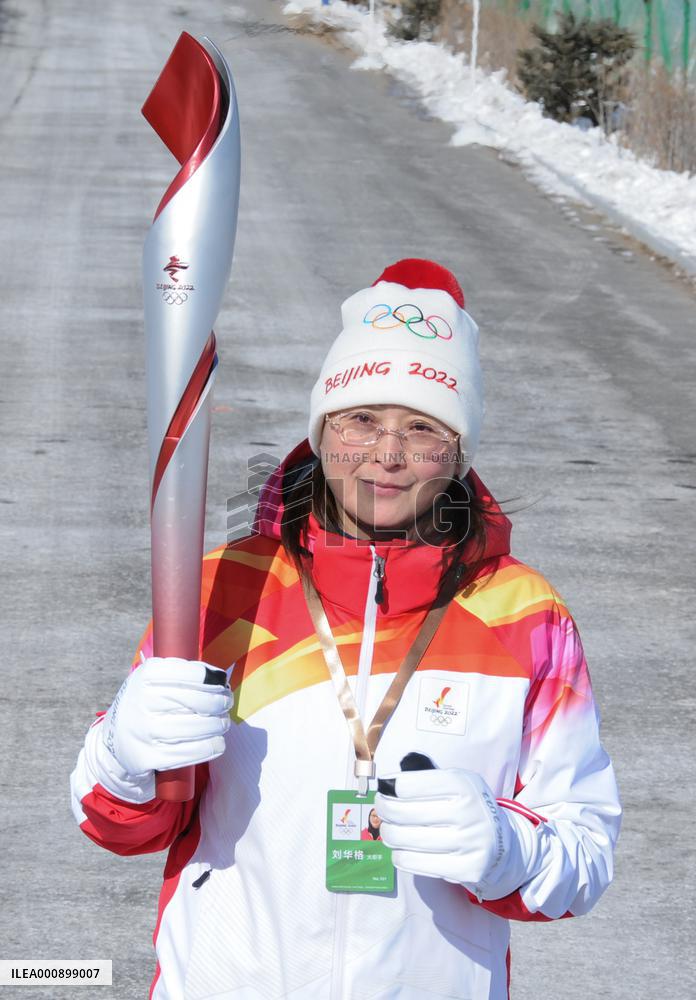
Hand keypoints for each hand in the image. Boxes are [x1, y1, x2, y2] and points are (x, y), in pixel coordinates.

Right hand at [101, 657, 231, 777]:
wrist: (115, 742)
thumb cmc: (145, 705)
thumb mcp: (152, 680)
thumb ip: (180, 672)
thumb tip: (218, 678)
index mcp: (146, 675)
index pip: (193, 674)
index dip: (213, 680)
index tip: (222, 684)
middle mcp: (143, 700)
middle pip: (198, 701)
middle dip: (220, 703)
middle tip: (226, 704)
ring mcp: (144, 731)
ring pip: (197, 728)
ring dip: (218, 726)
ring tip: (222, 723)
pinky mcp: (148, 757)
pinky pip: (190, 753)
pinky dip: (210, 748)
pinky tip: (217, 743)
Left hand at [375, 768, 538, 898]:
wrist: (502, 843)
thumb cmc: (467, 807)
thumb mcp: (456, 782)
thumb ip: (426, 777)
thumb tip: (388, 782)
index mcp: (462, 784)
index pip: (408, 785)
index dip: (389, 787)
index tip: (384, 788)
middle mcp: (467, 812)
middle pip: (403, 812)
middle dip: (383, 810)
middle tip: (381, 809)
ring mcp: (468, 842)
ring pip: (406, 840)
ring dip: (389, 834)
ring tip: (389, 830)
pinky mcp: (467, 869)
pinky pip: (417, 864)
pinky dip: (400, 857)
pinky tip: (399, 851)